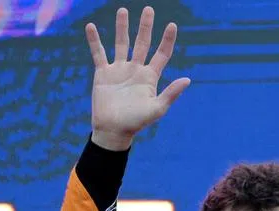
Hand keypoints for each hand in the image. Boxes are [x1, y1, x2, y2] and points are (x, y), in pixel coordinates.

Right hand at [86, 6, 189, 150]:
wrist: (113, 131)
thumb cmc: (136, 123)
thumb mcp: (156, 109)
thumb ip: (171, 94)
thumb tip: (187, 80)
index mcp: (150, 77)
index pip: (161, 54)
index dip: (167, 40)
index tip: (172, 25)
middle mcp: (135, 70)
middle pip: (142, 43)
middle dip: (146, 27)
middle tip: (149, 10)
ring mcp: (119, 70)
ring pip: (121, 44)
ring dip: (122, 27)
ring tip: (123, 10)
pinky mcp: (103, 74)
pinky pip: (99, 54)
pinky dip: (95, 40)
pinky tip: (91, 26)